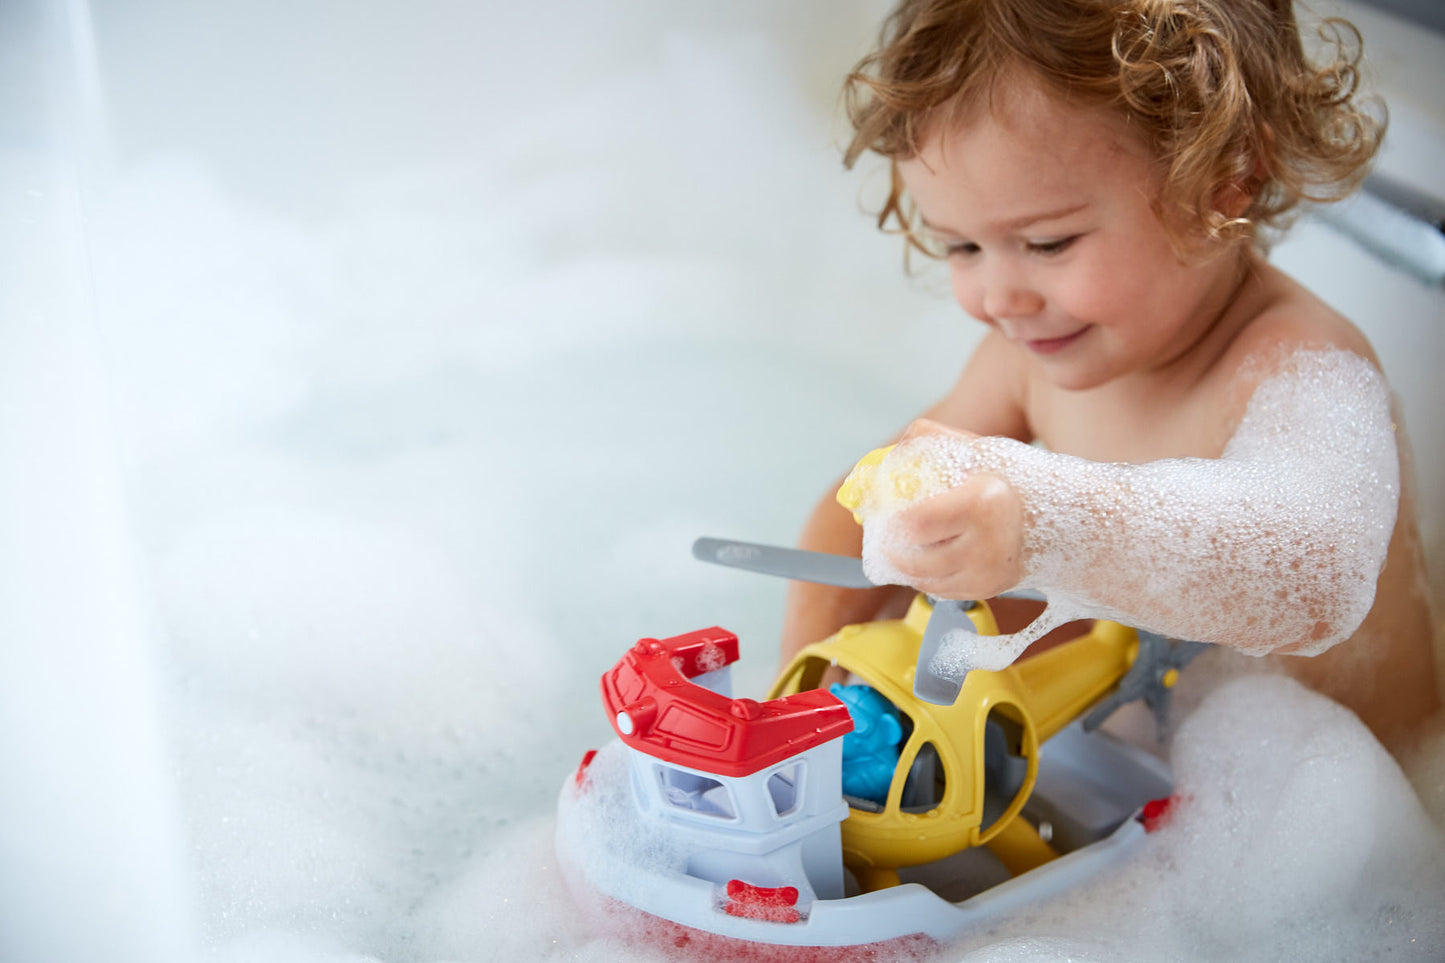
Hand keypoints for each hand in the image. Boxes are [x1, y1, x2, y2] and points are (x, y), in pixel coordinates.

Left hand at [874, 420, 1026, 599]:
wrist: (1061, 515)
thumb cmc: (1009, 477)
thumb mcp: (974, 449)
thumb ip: (928, 440)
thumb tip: (888, 456)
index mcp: (981, 504)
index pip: (916, 525)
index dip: (893, 521)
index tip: (886, 513)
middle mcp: (987, 546)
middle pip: (914, 560)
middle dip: (893, 548)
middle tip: (885, 534)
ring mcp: (988, 574)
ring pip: (923, 580)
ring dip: (905, 566)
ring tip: (904, 545)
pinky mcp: (988, 591)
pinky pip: (941, 590)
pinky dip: (926, 577)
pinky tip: (929, 556)